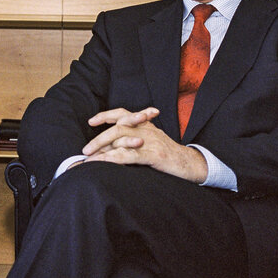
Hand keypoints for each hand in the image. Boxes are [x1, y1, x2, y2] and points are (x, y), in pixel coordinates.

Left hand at [81, 107, 207, 182]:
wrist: (192, 164)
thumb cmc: (169, 154)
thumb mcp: (152, 141)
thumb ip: (134, 139)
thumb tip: (111, 146)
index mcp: (145, 125)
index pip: (123, 114)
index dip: (106, 115)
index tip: (91, 121)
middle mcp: (146, 130)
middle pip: (117, 128)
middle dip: (98, 138)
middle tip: (85, 150)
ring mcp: (150, 142)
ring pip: (121, 140)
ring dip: (102, 149)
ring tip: (89, 159)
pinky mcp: (154, 155)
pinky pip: (130, 155)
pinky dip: (114, 159)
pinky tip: (104, 163)